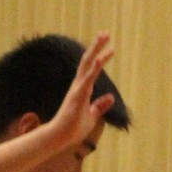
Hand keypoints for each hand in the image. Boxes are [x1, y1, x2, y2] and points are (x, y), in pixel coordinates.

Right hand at [47, 33, 114, 151]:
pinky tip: (100, 59)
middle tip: (105, 33)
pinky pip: (87, 79)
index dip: (101, 58)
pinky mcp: (78, 95)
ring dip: (96, 49)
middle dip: (97, 46)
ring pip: (87, 64)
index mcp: (82, 89)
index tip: (111, 49)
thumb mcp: (92, 116)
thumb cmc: (73, 129)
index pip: (92, 70)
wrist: (60, 138)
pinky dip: (94, 69)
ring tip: (104, 36)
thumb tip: (111, 98)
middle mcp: (78, 85)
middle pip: (88, 61)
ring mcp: (77, 89)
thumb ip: (100, 106)